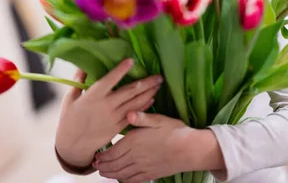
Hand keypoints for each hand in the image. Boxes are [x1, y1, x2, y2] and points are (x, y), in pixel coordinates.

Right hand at [55, 59, 162, 168]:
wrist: (73, 145)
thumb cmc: (69, 119)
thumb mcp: (70, 98)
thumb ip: (78, 80)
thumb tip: (84, 64)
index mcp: (93, 96)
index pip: (109, 80)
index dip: (120, 70)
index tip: (131, 60)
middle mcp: (106, 106)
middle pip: (130, 91)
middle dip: (146, 82)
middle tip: (159, 75)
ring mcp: (113, 117)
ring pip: (135, 103)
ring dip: (149, 93)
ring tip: (159, 84)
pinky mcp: (118, 127)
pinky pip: (134, 115)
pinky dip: (144, 106)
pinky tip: (152, 99)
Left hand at [94, 112, 224, 182]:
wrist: (191, 149)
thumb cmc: (175, 131)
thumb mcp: (158, 120)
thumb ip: (142, 118)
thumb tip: (128, 112)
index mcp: (135, 141)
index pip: (113, 151)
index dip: (103, 156)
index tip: (96, 156)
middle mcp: (136, 156)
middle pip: (115, 164)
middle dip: (103, 166)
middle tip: (96, 165)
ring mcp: (143, 167)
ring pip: (122, 173)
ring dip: (111, 174)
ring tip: (103, 173)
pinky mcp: (151, 174)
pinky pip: (134, 180)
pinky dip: (124, 180)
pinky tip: (121, 179)